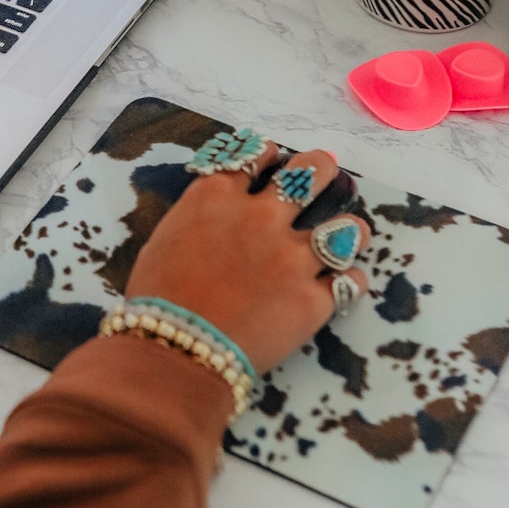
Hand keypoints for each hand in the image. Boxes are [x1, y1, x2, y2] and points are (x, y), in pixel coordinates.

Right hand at [125, 147, 369, 373]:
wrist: (174, 353)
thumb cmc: (157, 300)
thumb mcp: (165, 240)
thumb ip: (199, 217)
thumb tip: (219, 214)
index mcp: (217, 198)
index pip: (255, 155)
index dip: (269, 155)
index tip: (274, 163)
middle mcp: (261, 218)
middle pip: (311, 172)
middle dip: (321, 170)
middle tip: (324, 176)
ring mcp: (293, 258)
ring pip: (348, 228)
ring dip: (350, 229)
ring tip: (348, 235)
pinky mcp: (313, 299)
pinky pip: (351, 282)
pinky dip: (348, 282)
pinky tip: (340, 285)